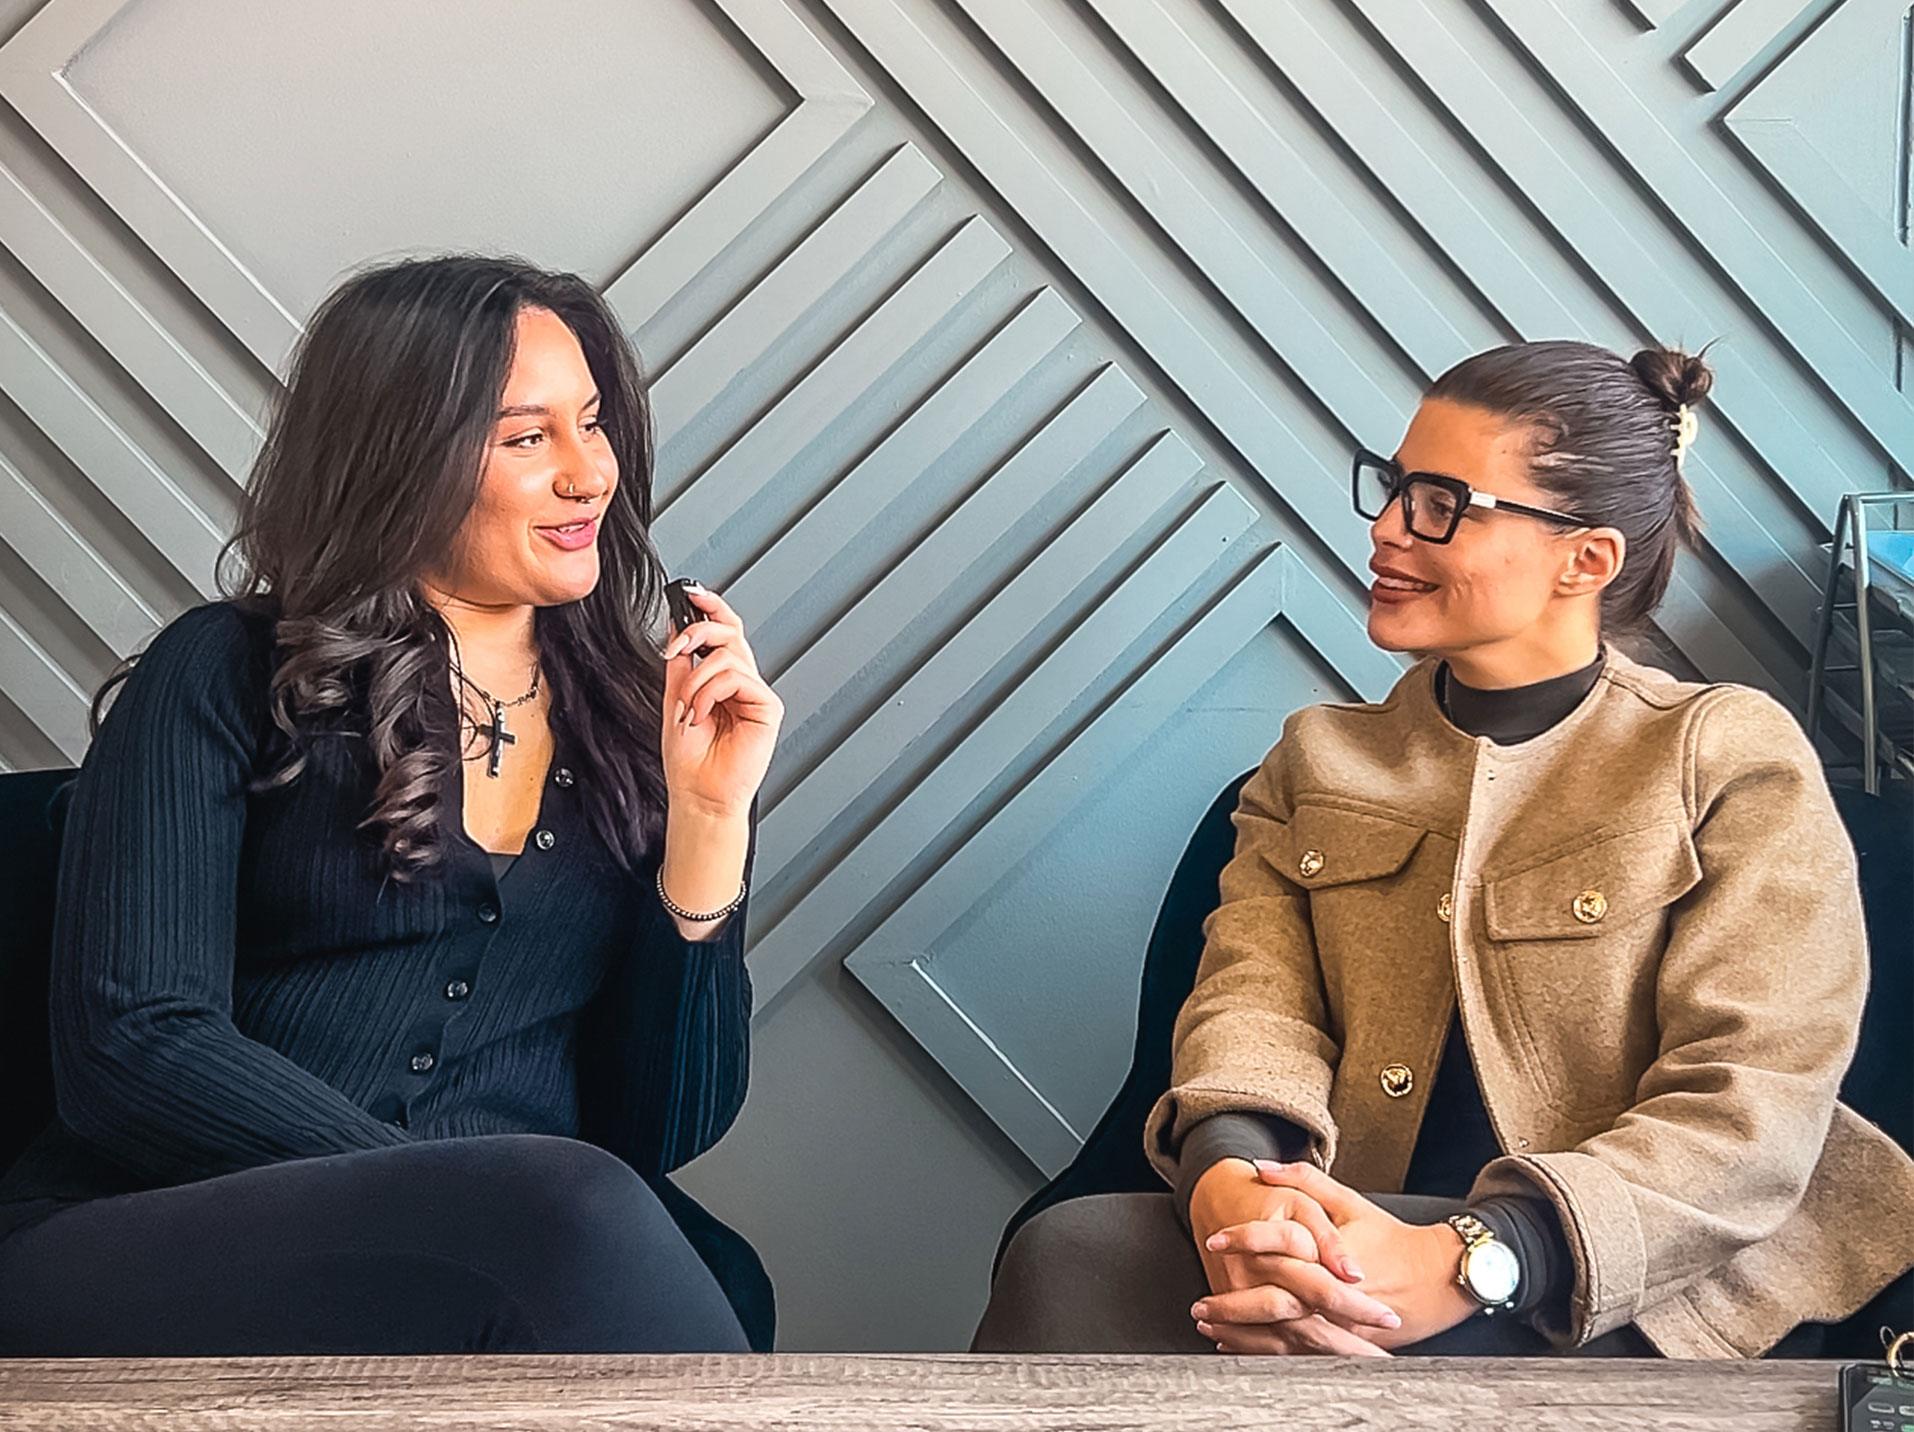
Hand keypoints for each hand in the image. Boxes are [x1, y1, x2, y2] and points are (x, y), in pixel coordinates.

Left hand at [660, 584, 781, 817]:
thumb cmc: (689, 759)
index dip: (710, 607)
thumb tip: (678, 623)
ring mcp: (756, 694)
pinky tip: (702, 715)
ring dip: (696, 680)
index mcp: (722, 679)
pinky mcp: (768, 707)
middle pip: (731, 631)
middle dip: (700, 630)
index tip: (689, 591)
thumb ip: (680, 661)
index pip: (723, 631)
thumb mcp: (675, 697)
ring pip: (728, 655)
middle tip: (679, 648)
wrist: (697, 793)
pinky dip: (710, 693)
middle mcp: (742, 683)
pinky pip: (737, 678)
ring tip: (689, 708)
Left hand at [1200, 1161, 1478, 1351]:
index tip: (1215, 1239)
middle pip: (1273, 1302)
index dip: (1244, 1240)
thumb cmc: (1391, 1237)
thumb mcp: (1349, 1201)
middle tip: (1199, 1305)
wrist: (1437, 1278)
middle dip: (1232, 1305)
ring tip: (1208, 1326)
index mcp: (1331, 1255)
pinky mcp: (1345, 1343)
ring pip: (1282, 1335)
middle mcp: (1333, 1293)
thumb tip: (1260, 1167)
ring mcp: (1339, 1323)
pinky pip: (1298, 1353)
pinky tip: (1237, 1347)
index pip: (1279, 1245)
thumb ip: (1304, 1180)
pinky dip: (1264, 1351)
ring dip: (1242, 1334)